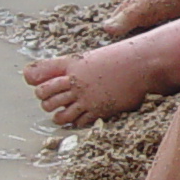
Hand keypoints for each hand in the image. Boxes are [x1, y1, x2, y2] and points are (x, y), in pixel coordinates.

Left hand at [24, 43, 156, 124]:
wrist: (142, 64)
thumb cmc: (119, 58)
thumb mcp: (89, 58)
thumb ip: (66, 66)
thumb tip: (37, 73)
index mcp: (72, 67)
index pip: (43, 83)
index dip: (41, 89)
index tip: (44, 91)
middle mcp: (76, 83)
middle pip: (47, 99)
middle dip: (48, 102)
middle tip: (54, 102)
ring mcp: (87, 98)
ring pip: (61, 114)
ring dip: (59, 116)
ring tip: (63, 113)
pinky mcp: (99, 110)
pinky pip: (79, 122)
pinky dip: (76, 122)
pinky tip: (80, 117)